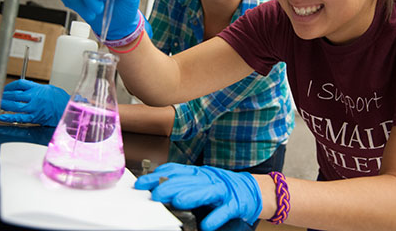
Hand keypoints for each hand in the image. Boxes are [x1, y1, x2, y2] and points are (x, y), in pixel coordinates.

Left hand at [0, 80, 69, 126]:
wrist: (69, 110)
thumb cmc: (62, 100)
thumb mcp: (50, 89)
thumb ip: (38, 88)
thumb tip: (28, 88)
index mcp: (39, 88)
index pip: (20, 84)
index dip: (10, 86)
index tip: (7, 88)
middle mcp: (35, 97)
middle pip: (15, 94)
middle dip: (4, 95)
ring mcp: (34, 108)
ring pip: (15, 106)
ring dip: (4, 105)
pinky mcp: (35, 117)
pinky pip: (20, 117)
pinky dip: (10, 117)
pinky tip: (3, 117)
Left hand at [134, 163, 261, 230]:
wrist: (252, 190)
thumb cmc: (223, 188)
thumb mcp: (201, 182)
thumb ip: (182, 183)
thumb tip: (156, 185)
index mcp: (200, 173)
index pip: (177, 170)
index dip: (159, 175)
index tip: (142, 183)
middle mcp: (210, 178)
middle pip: (189, 180)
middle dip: (171, 186)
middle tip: (156, 194)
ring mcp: (224, 191)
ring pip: (207, 191)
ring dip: (192, 195)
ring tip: (177, 201)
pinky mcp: (236, 204)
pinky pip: (225, 210)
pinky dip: (216, 217)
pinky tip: (206, 224)